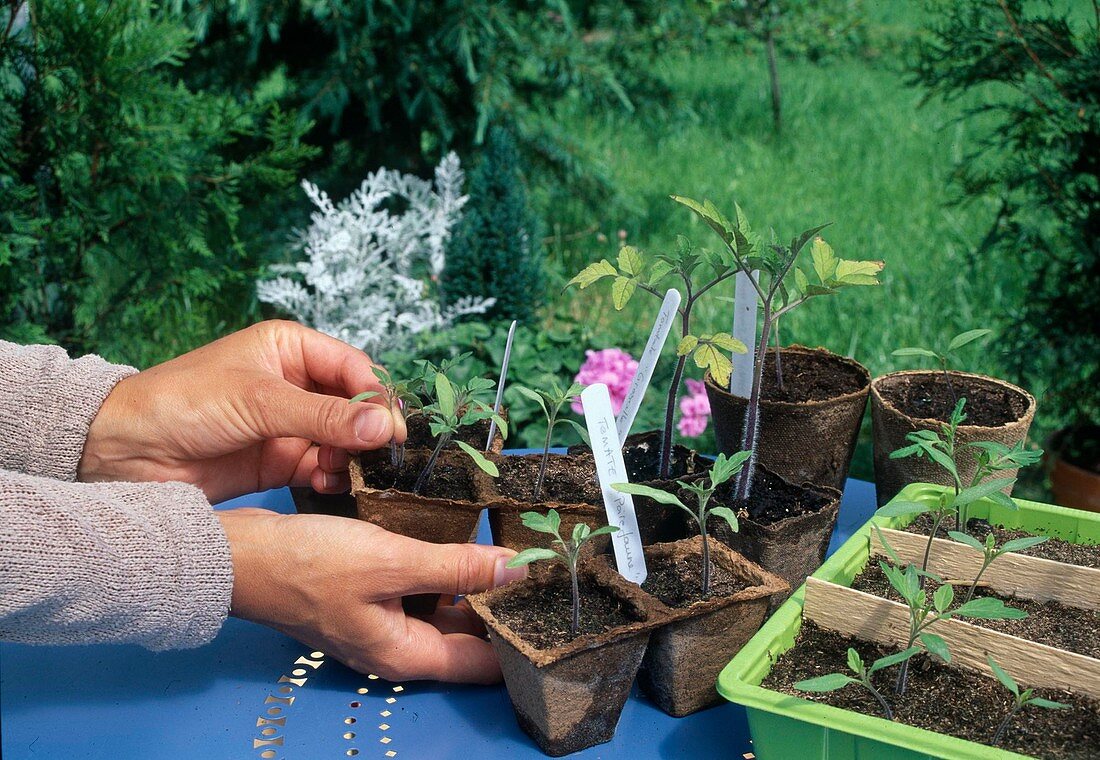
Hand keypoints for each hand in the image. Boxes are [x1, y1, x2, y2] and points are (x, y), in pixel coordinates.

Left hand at [79, 320, 404, 502]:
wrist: (125, 453)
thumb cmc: (182, 404)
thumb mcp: (259, 402)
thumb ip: (324, 417)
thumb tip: (384, 427)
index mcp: (290, 348)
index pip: (353, 368)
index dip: (376, 396)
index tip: (395, 427)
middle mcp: (296, 384)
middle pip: (355, 406)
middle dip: (370, 430)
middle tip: (385, 455)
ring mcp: (290, 425)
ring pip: (344, 440)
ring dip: (353, 457)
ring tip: (351, 472)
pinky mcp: (281, 462)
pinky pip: (324, 468)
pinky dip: (334, 477)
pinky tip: (330, 483)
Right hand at [218, 508, 523, 682]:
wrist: (239, 555)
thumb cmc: (307, 565)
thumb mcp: (389, 561)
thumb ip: (456, 567)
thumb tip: (519, 570)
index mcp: (406, 653)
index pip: (481, 663)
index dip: (519, 638)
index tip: (555, 606)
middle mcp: (397, 644)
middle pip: (466, 634)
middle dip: (502, 605)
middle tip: (542, 568)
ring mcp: (381, 620)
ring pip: (444, 607)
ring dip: (473, 582)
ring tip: (513, 548)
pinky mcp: (369, 594)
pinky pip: (419, 586)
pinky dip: (442, 568)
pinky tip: (461, 538)